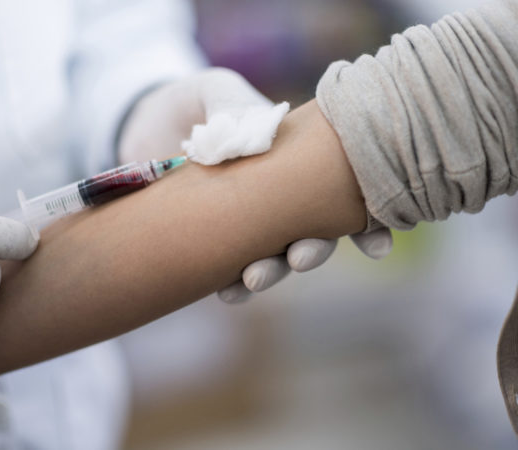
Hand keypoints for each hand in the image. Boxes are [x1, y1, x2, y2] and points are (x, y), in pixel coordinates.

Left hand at [118, 68, 392, 302]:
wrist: (151, 123)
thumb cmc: (201, 104)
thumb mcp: (216, 91)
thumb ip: (233, 105)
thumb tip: (247, 134)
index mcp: (297, 162)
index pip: (340, 195)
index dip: (365, 224)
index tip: (375, 248)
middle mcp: (282, 198)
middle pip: (311, 233)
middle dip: (311, 251)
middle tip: (299, 258)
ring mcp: (250, 221)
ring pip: (273, 256)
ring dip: (272, 273)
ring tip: (254, 280)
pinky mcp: (216, 237)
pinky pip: (230, 265)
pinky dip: (232, 282)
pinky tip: (228, 293)